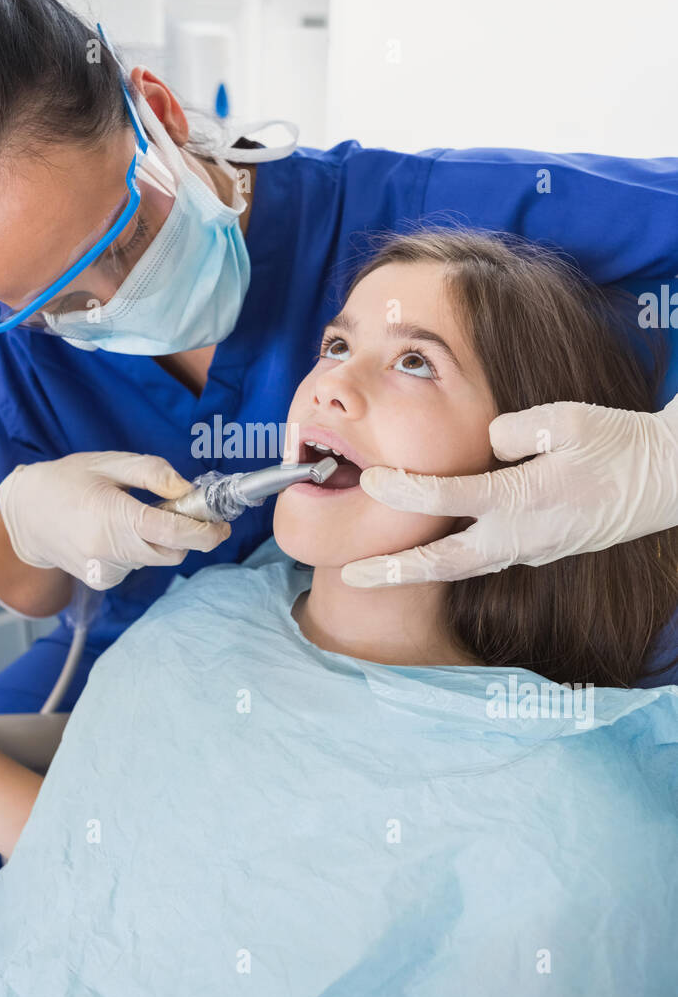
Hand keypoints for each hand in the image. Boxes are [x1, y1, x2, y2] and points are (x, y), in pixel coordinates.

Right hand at [0, 451, 230, 590]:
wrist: (25, 514)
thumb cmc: (67, 480)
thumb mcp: (109, 462)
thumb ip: (153, 473)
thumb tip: (187, 490)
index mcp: (113, 518)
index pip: (173, 534)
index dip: (205, 532)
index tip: (222, 525)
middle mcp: (110, 552)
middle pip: (172, 551)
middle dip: (184, 532)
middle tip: (174, 506)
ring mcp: (106, 571)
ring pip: (156, 558)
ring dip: (158, 539)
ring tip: (129, 513)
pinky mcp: (103, 582)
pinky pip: (138, 565)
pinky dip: (139, 549)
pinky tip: (112, 531)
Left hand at [341, 397, 677, 585]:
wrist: (664, 479)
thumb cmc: (616, 442)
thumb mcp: (567, 421)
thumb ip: (515, 431)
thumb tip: (484, 444)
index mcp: (523, 499)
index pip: (448, 498)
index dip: (403, 489)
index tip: (368, 478)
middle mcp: (521, 535)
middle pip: (444, 561)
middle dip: (393, 570)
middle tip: (349, 575)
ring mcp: (530, 551)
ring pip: (460, 568)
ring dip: (414, 572)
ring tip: (371, 575)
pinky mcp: (536, 552)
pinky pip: (482, 561)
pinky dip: (446, 562)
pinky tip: (421, 558)